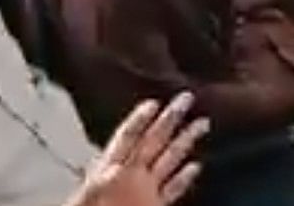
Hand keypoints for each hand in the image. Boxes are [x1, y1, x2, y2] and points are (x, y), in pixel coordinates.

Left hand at [67, 93, 207, 205]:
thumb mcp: (90, 199)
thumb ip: (103, 183)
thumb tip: (115, 169)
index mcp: (111, 173)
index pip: (128, 141)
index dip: (138, 122)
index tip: (153, 102)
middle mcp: (130, 179)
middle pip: (152, 144)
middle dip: (169, 120)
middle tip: (186, 97)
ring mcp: (143, 193)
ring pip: (167, 162)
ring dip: (184, 143)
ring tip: (203, 123)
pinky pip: (171, 190)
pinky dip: (184, 178)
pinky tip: (197, 166)